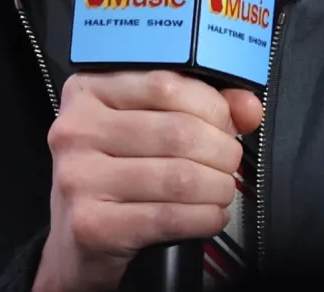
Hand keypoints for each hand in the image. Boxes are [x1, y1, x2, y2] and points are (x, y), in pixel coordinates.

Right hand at [35, 70, 264, 291]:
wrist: (80, 240)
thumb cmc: (118, 173)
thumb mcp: (149, 126)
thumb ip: (202, 105)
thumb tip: (248, 107)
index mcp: (89, 91)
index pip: (166, 83)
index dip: (212, 106)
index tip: (227, 124)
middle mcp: (76, 130)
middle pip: (178, 132)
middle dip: (221, 151)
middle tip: (228, 163)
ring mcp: (78, 178)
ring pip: (180, 177)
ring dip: (217, 187)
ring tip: (221, 191)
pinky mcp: (90, 225)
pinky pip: (170, 217)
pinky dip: (204, 218)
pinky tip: (209, 216)